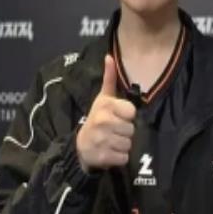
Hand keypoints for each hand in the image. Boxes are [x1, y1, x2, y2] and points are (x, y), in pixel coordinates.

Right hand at [76, 55, 135, 171]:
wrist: (81, 145)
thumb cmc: (97, 118)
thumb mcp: (103, 98)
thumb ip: (109, 78)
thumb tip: (110, 56)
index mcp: (106, 106)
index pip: (132, 112)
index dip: (127, 116)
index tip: (118, 116)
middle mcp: (103, 122)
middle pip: (131, 129)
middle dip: (125, 131)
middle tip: (114, 130)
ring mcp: (102, 140)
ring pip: (129, 144)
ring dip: (123, 144)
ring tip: (112, 140)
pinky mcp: (103, 157)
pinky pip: (124, 157)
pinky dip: (119, 157)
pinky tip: (110, 151)